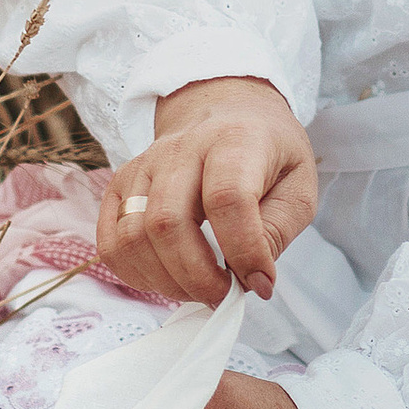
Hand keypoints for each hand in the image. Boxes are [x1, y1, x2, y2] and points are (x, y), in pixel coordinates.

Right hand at [95, 76, 316, 304]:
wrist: (228, 114)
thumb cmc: (268, 155)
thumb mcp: (298, 187)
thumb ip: (277, 232)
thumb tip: (252, 280)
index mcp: (235, 141)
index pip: (227, 199)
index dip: (243, 252)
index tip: (260, 282)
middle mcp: (181, 148)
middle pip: (168, 222)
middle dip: (197, 277)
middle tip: (223, 295)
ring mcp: (144, 165)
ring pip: (134, 236)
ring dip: (166, 281)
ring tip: (198, 288)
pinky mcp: (121, 184)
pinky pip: (110, 242)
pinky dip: (135, 273)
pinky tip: (167, 278)